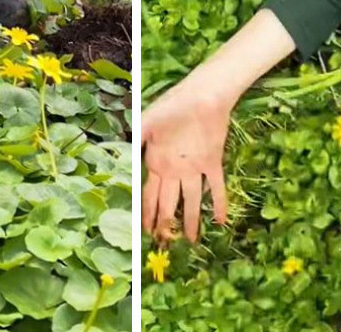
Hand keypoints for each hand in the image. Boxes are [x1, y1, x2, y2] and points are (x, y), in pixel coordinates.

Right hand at [140, 70, 237, 243]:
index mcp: (157, 162)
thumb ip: (135, 138)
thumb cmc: (172, 105)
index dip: (146, 214)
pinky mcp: (213, 162)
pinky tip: (220, 221)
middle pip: (169, 203)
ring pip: (192, 201)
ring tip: (191, 242)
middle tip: (164, 245)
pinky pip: (216, 187)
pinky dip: (219, 204)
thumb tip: (119, 156)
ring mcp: (194, 168)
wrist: (203, 95)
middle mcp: (175, 170)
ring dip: (191, 221)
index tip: (143, 232)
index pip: (149, 196)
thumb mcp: (148, 121)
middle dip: (165, 224)